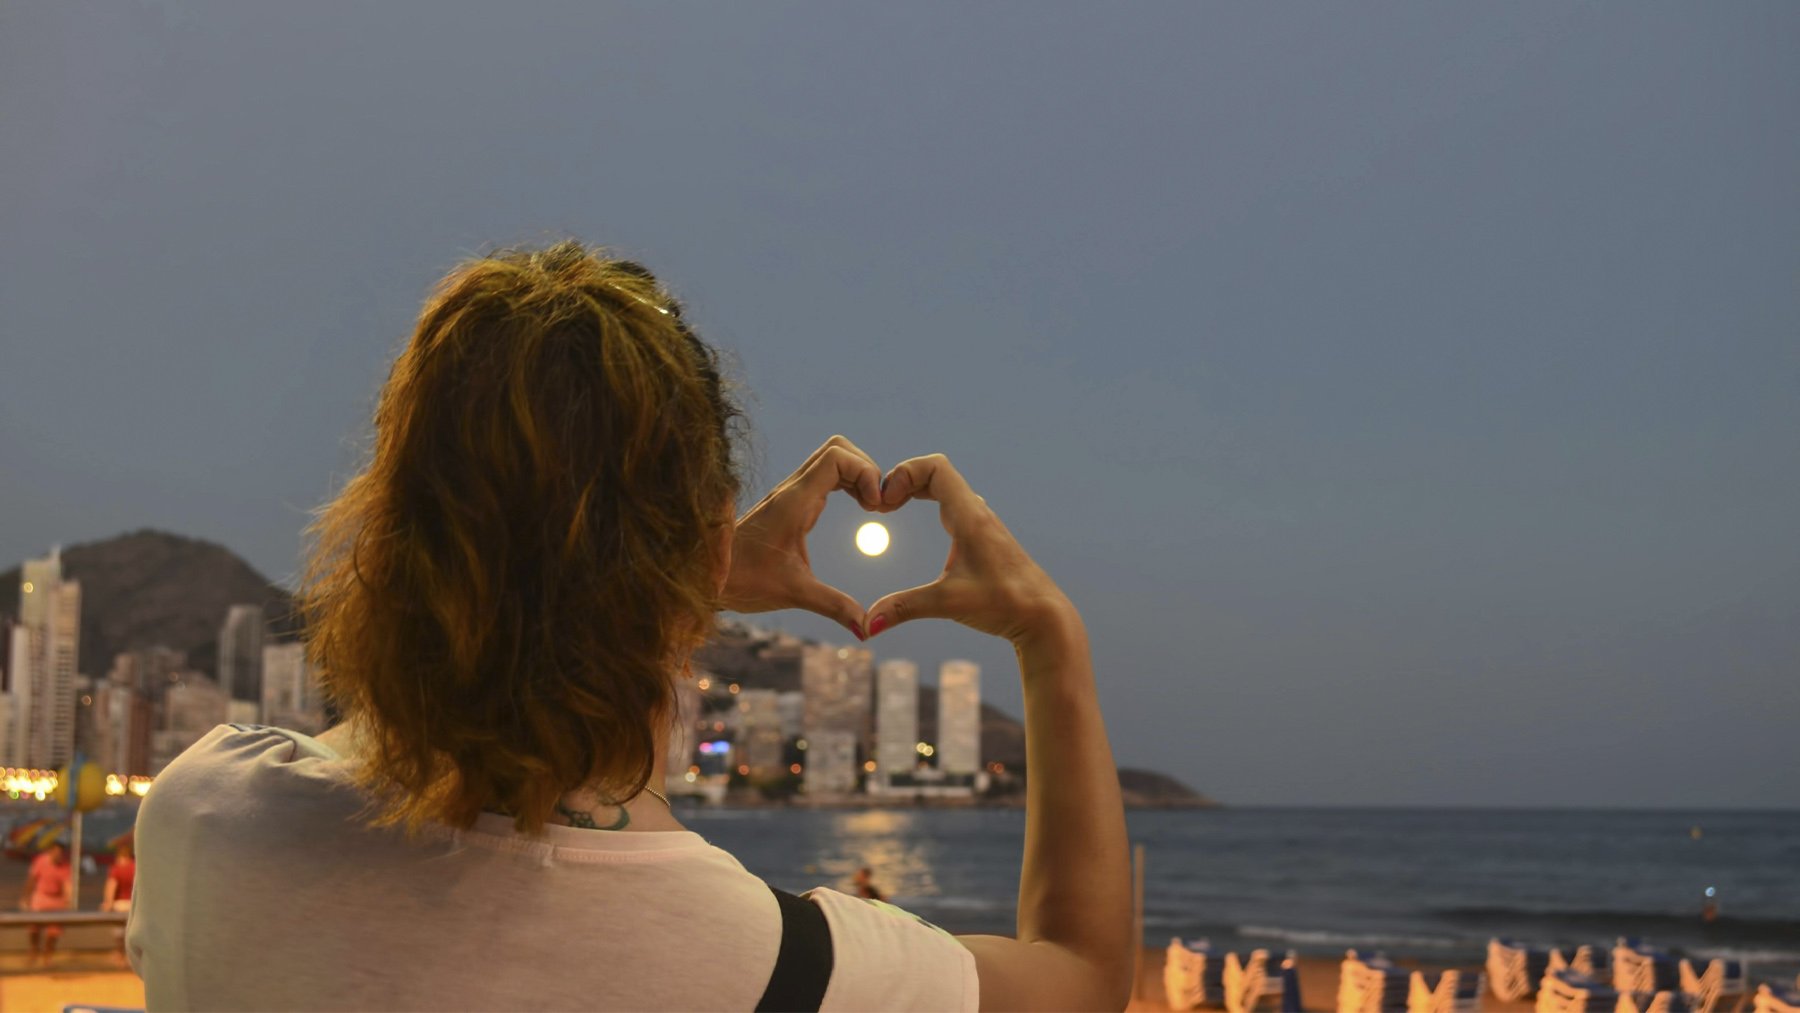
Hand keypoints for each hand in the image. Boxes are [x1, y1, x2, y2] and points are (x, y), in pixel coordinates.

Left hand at [721, 436, 883, 639]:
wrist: (708, 576)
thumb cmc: (743, 581)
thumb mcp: (793, 593)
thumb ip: (833, 606)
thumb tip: (867, 629)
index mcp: (794, 501)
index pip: (838, 457)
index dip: (865, 472)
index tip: (876, 507)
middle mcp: (792, 490)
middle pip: (838, 449)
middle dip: (866, 469)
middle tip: (878, 504)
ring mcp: (790, 494)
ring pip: (831, 459)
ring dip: (857, 475)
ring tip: (871, 506)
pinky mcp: (790, 504)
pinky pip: (824, 477)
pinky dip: (846, 483)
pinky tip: (856, 508)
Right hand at [863, 454, 1074, 645]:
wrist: (1043, 616)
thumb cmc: (1004, 605)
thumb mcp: (949, 604)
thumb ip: (905, 608)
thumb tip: (868, 625)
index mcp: (970, 518)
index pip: (936, 467)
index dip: (904, 474)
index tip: (885, 503)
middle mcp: (977, 513)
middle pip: (937, 472)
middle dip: (903, 479)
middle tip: (880, 504)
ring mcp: (982, 522)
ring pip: (946, 486)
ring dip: (916, 487)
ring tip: (890, 506)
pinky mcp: (983, 535)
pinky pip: (952, 501)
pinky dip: (928, 499)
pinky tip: (916, 516)